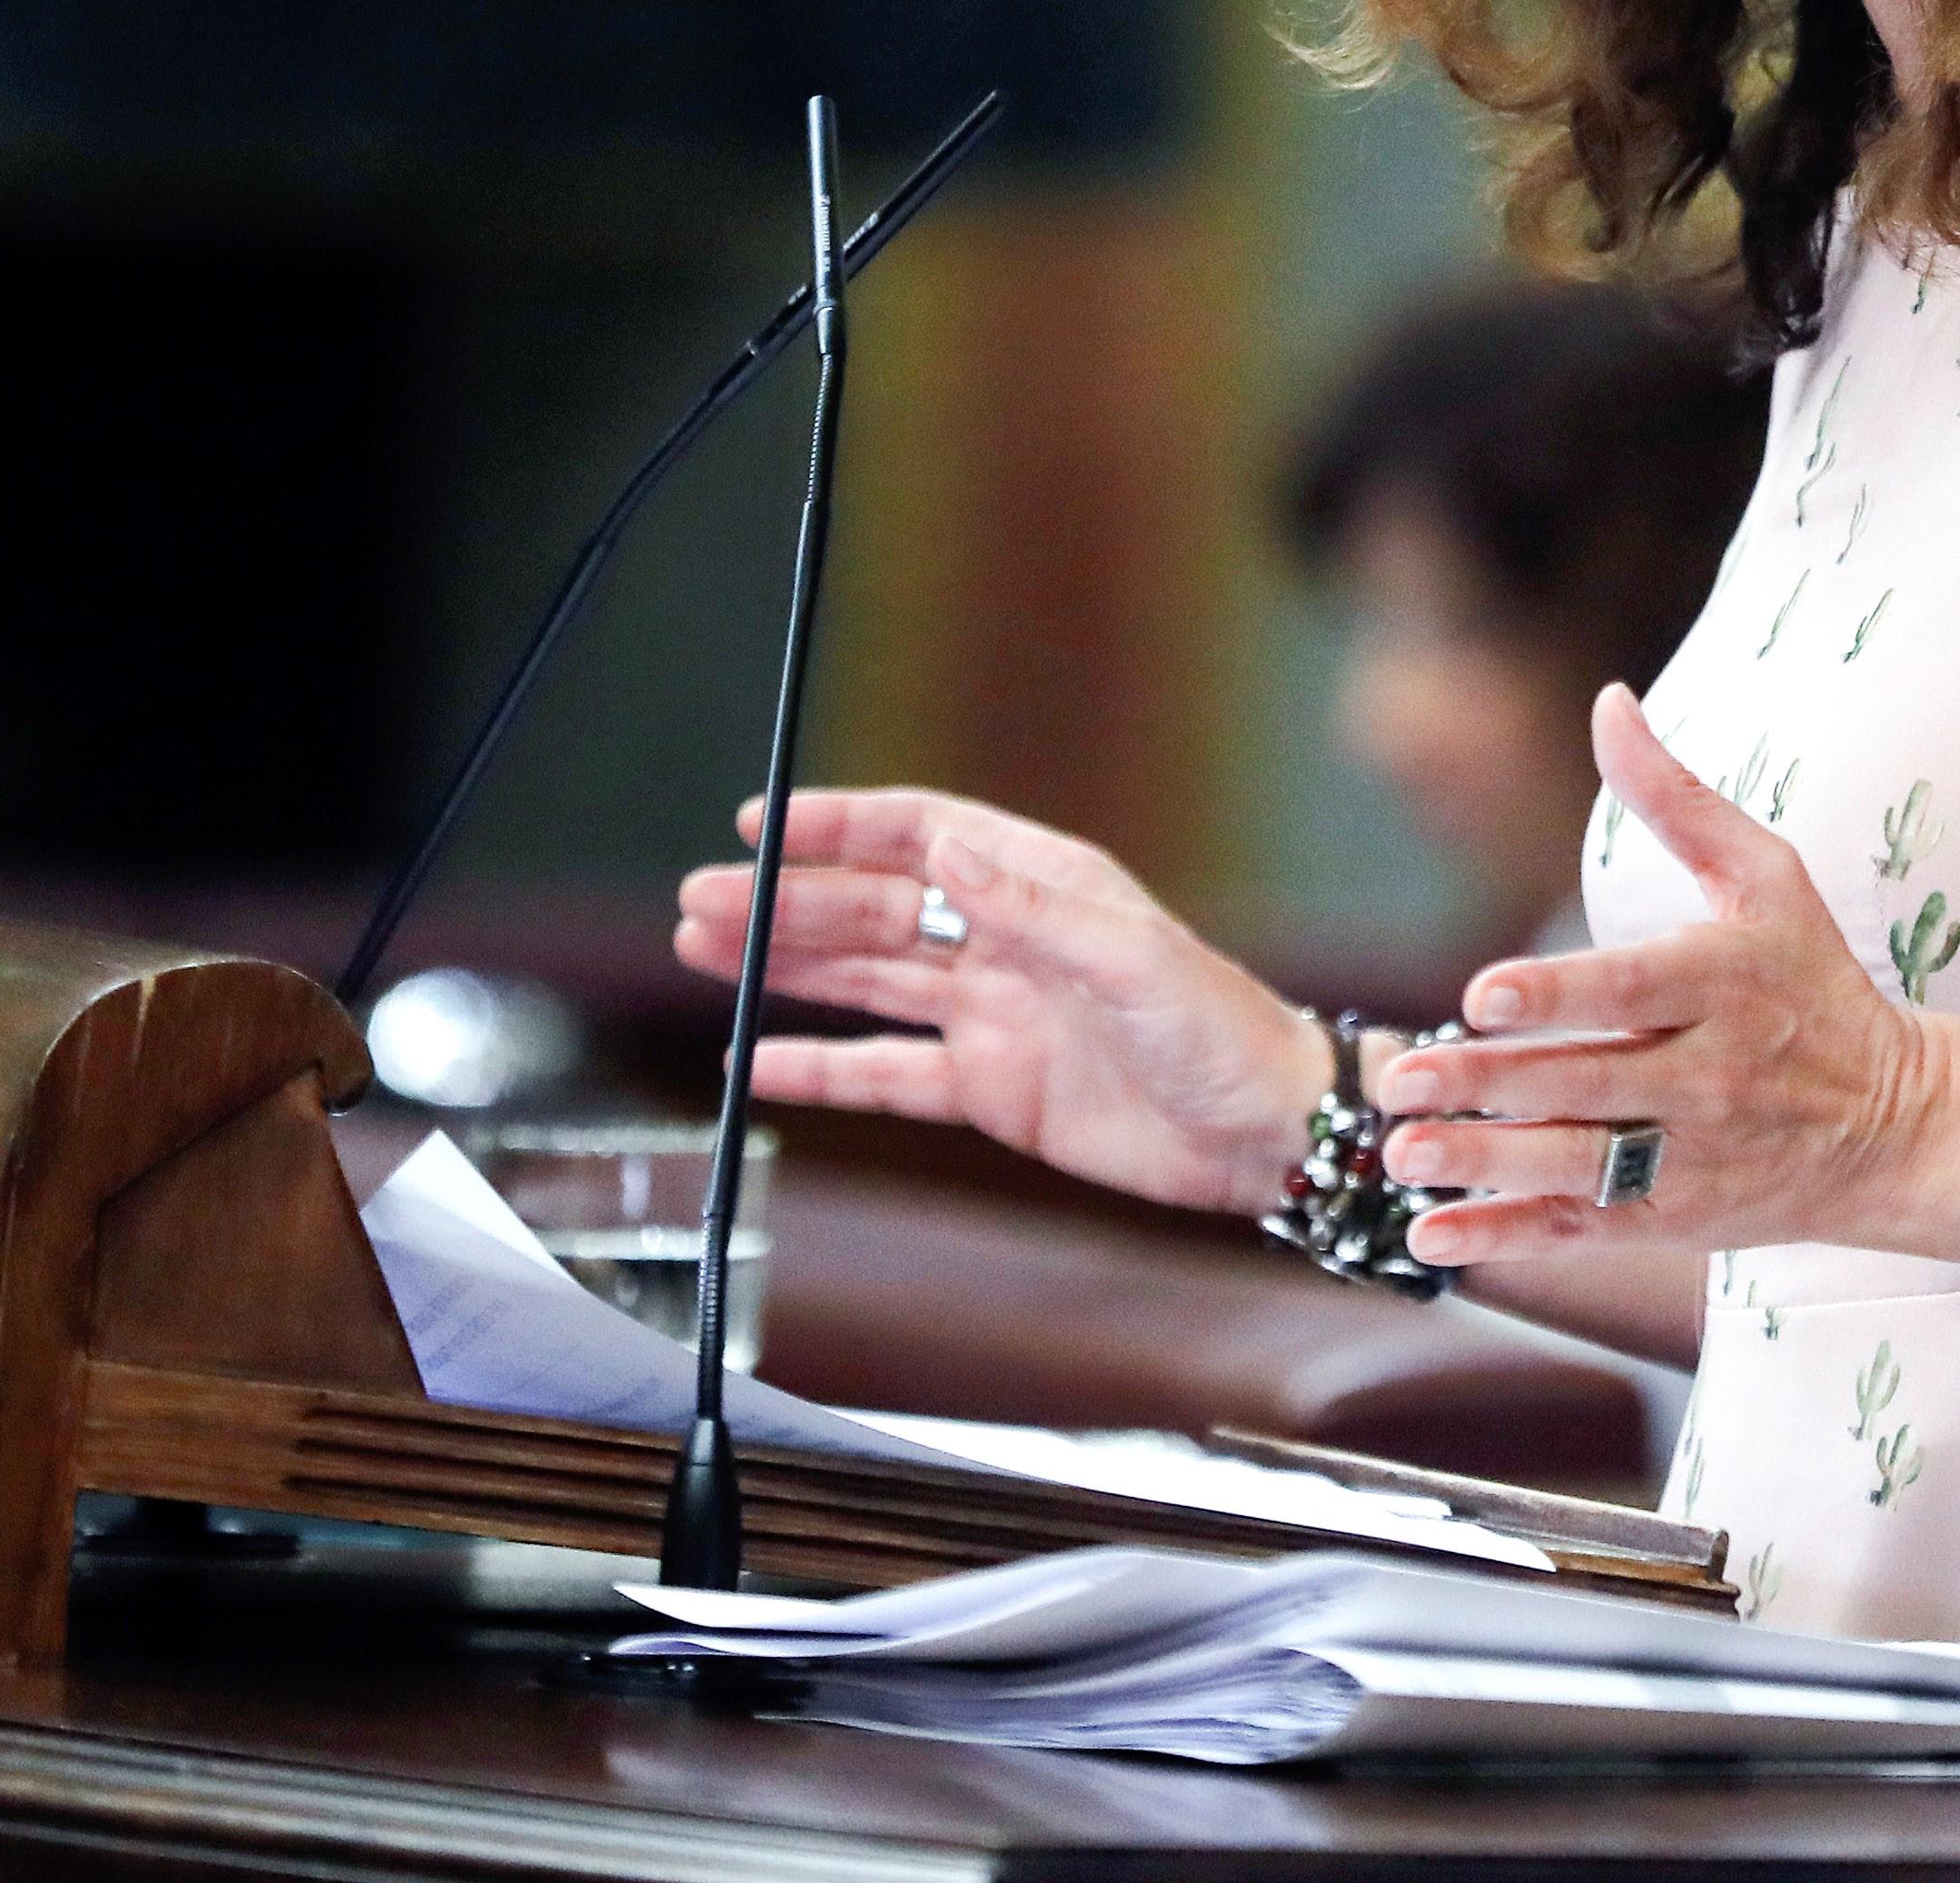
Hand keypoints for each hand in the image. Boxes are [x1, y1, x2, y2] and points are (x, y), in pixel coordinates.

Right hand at [670, 789, 1326, 1217]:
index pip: (920, 836)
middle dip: (785, 903)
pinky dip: (820, 1066)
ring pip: (866, 982)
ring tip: (701, 953)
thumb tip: (950, 848)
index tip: (760, 825)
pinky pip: (886, 1073)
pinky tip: (757, 1058)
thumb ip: (1034, 909)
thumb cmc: (1221, 1031)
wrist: (1262, 1135)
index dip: (839, 827)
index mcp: (1042, 888)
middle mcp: (1005, 943)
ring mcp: (992, 1017)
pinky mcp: (990, 1090)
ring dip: (787, 967)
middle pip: (874, 909)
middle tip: (697, 903)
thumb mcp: (1133, 960)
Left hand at [1373, 688, 1959, 1271]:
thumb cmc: (1813, 980)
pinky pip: (1582, 1231)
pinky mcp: (1677, 1217)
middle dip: (1488, 1084)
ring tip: (1403, 1153)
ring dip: (1483, 1164)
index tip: (1482, 996)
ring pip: (1576, 1164)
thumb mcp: (1767, 875)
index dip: (1557, 996)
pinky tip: (1434, 1237)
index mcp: (1724, 983)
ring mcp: (1692, 1155)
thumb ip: (1676, 796)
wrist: (1895, 1124)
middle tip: (1401, 1080)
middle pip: (1586, 1083)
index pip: (1632, 991)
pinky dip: (1507, 1237)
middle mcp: (1709, 1075)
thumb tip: (1608, 702)